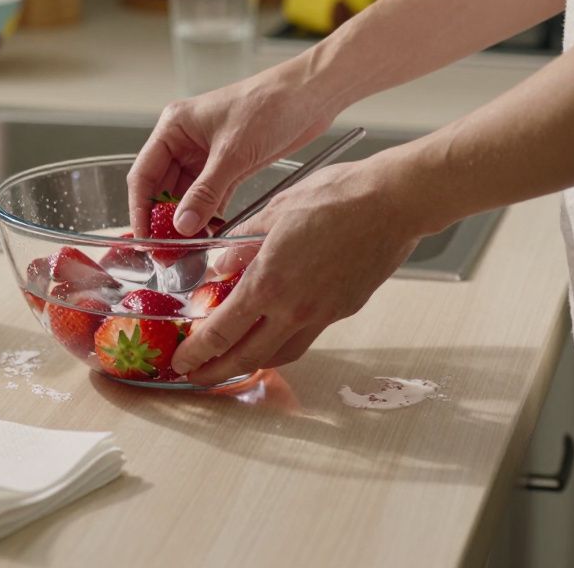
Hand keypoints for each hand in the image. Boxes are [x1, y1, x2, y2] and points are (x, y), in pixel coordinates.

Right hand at [128, 57, 336, 237]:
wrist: (310, 95)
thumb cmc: (270, 105)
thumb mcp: (233, 153)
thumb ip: (205, 193)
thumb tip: (182, 226)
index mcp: (174, 127)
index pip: (144, 174)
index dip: (140, 209)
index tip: (145, 239)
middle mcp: (184, 141)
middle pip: (162, 188)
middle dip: (163, 221)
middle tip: (167, 252)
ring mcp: (206, 154)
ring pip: (186, 195)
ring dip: (187, 221)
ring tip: (187, 250)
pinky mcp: (229, 165)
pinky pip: (210, 196)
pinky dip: (209, 215)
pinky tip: (211, 233)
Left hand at [172, 155, 427, 385]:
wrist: (392, 203)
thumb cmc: (336, 197)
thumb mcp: (273, 211)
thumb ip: (241, 245)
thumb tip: (219, 267)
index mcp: (269, 283)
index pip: (222, 331)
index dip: (197, 352)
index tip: (181, 360)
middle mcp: (295, 309)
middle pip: (248, 358)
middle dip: (217, 372)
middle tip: (196, 377)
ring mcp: (322, 314)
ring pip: (279, 354)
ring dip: (250, 364)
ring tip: (231, 362)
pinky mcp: (343, 310)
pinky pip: (305, 337)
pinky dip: (280, 343)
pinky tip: (272, 333)